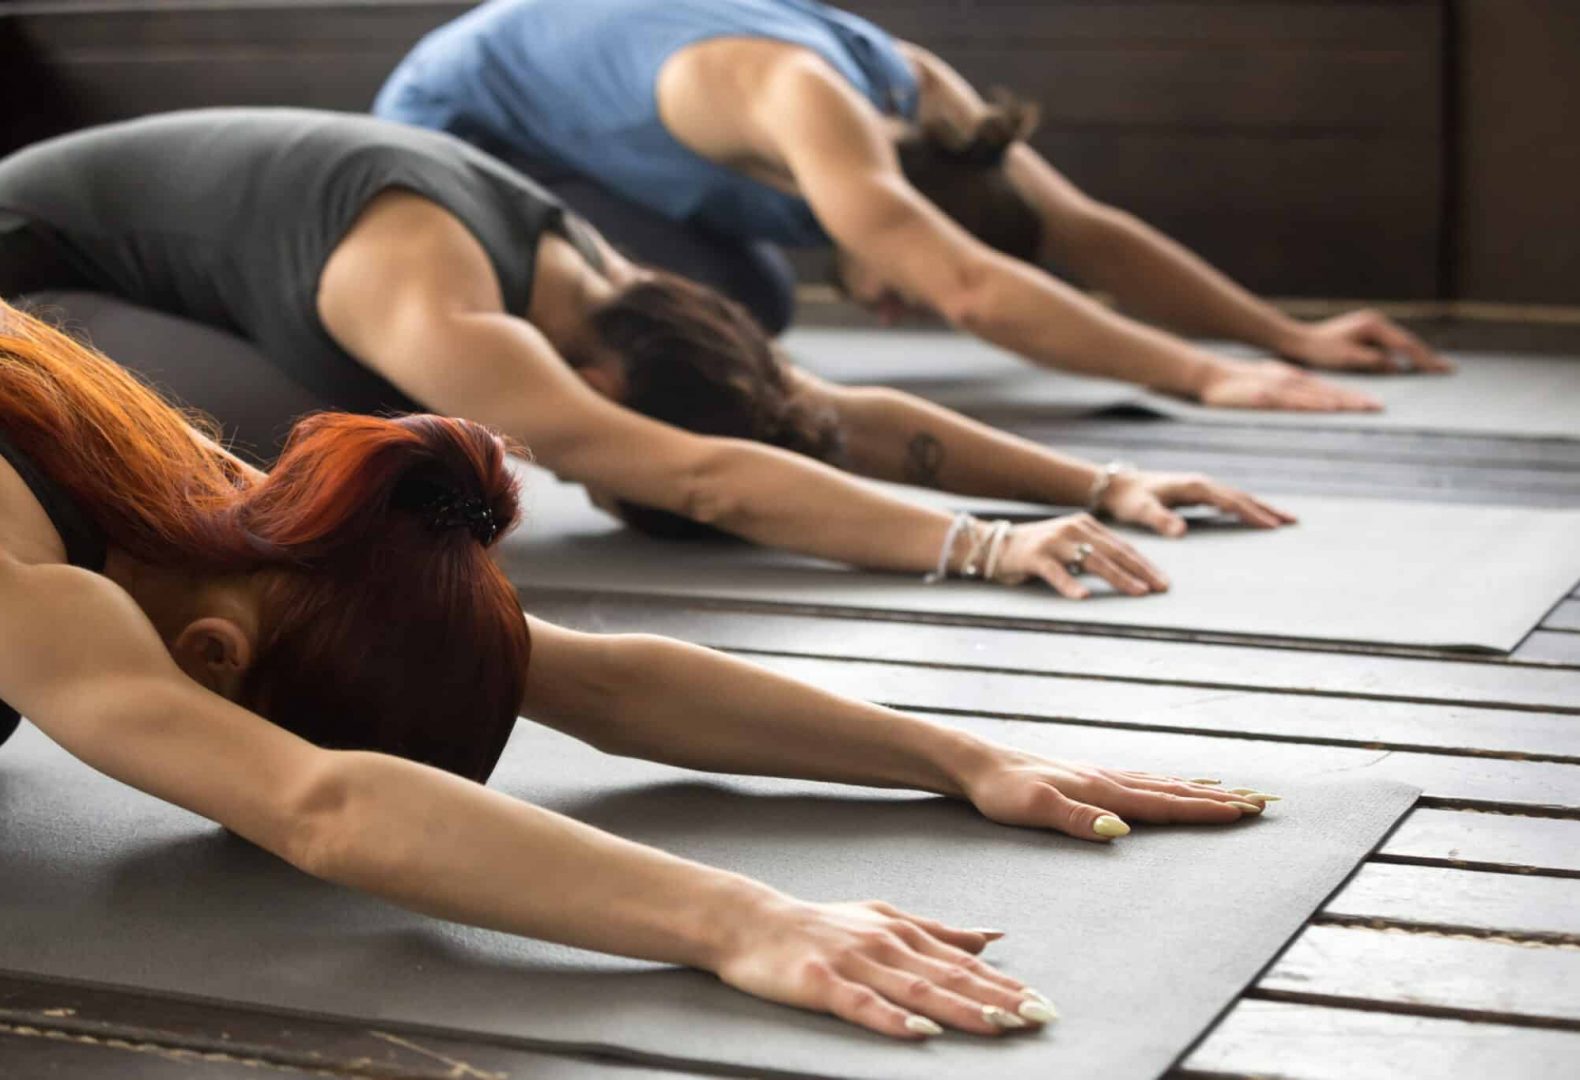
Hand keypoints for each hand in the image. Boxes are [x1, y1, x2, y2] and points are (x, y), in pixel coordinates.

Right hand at [715, 896, 1054, 1038]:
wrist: (750, 922)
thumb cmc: (820, 925)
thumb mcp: (884, 919)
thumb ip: (938, 931)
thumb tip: (992, 936)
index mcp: (903, 932)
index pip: (964, 962)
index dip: (1004, 984)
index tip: (1043, 1003)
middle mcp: (886, 944)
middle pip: (950, 977)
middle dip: (998, 999)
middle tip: (1039, 1018)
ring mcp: (854, 963)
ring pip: (917, 990)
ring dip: (961, 1009)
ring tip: (1000, 1026)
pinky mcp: (821, 982)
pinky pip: (862, 1005)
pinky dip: (894, 1018)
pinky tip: (921, 1032)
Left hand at [959, 747, 1276, 841]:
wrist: (977, 764)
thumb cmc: (1001, 792)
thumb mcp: (1033, 810)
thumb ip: (1076, 820)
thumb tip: (1122, 832)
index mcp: (1103, 791)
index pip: (1164, 804)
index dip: (1207, 811)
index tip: (1248, 812)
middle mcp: (1109, 780)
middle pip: (1175, 791)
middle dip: (1220, 799)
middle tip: (1265, 803)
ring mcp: (1100, 776)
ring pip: (1162, 784)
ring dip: (1201, 790)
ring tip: (1237, 792)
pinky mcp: (1089, 778)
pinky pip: (1143, 781)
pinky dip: (1170, 784)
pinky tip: (1174, 785)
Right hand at [995, 513, 1168, 598]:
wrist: (995, 545)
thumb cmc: (1038, 551)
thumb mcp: (1070, 545)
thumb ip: (1094, 552)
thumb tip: (1128, 573)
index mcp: (1086, 525)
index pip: (1122, 546)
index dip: (1144, 564)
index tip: (1163, 581)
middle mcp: (1073, 529)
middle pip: (1114, 552)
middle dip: (1140, 571)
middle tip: (1160, 588)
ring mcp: (1055, 542)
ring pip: (1093, 561)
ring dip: (1117, 578)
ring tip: (1136, 592)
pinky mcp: (1036, 557)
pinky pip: (1056, 573)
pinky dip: (1070, 585)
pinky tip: (1083, 597)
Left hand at [1100, 470, 1296, 536]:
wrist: (1118, 486)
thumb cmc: (1129, 500)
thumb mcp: (1142, 510)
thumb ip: (1160, 519)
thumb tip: (1181, 531)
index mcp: (1194, 487)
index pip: (1230, 501)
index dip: (1252, 513)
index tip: (1272, 526)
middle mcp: (1202, 483)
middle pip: (1242, 496)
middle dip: (1267, 508)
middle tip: (1293, 522)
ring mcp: (1202, 486)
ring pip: (1239, 496)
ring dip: (1262, 507)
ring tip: (1286, 519)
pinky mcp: (1199, 492)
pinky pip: (1230, 500)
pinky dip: (1247, 507)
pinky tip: (1258, 516)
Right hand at [1198, 358, 1381, 411]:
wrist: (1210, 376)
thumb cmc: (1238, 384)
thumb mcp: (1269, 383)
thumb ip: (1290, 393)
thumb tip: (1310, 403)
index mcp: (1294, 380)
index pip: (1329, 389)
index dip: (1353, 396)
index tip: (1375, 404)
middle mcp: (1291, 381)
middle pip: (1328, 392)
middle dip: (1355, 400)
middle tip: (1379, 408)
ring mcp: (1277, 389)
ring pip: (1314, 396)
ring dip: (1339, 403)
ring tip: (1361, 409)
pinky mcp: (1262, 398)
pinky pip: (1290, 403)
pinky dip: (1309, 405)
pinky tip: (1324, 409)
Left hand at [1281, 310, 1451, 372]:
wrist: (1301, 340)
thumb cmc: (1321, 350)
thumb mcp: (1348, 358)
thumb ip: (1374, 361)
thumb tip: (1398, 366)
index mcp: (1374, 325)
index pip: (1405, 345)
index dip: (1424, 359)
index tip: (1441, 369)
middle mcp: (1377, 321)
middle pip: (1408, 341)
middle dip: (1427, 356)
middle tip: (1449, 368)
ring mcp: (1373, 325)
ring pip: (1401, 343)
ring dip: (1418, 355)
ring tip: (1437, 367)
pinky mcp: (1368, 332)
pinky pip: (1391, 345)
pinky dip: (1403, 354)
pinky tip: (1413, 363)